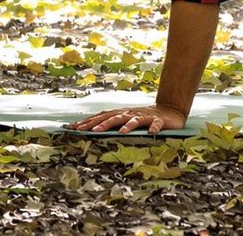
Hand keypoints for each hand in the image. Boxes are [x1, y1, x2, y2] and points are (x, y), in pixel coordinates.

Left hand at [67, 103, 186, 134]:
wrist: (169, 110)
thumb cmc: (144, 118)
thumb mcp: (126, 120)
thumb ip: (111, 124)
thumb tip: (90, 130)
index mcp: (121, 114)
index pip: (102, 116)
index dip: (88, 122)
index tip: (73, 128)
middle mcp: (131, 113)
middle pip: (114, 117)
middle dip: (100, 124)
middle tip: (87, 131)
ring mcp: (145, 116)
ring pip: (134, 120)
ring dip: (126, 125)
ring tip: (119, 133)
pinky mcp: (159, 120)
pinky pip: (156, 124)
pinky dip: (154, 128)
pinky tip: (151, 133)